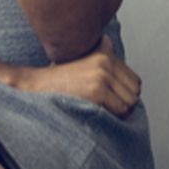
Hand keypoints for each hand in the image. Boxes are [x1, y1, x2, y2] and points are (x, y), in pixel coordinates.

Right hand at [13, 37, 140, 116]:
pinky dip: (114, 116)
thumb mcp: (81, 62)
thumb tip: (125, 71)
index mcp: (104, 51)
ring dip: (120, 111)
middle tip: (110, 109)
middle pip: (135, 90)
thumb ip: (103, 62)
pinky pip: (121, 109)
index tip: (115, 101)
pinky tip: (99, 114)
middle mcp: (105, 60)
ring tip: (103, 111)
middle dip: (125, 103)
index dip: (126, 94)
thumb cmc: (57, 81)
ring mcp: (102, 74)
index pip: (134, 79)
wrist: (33, 85)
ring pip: (130, 101)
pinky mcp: (97, 89)